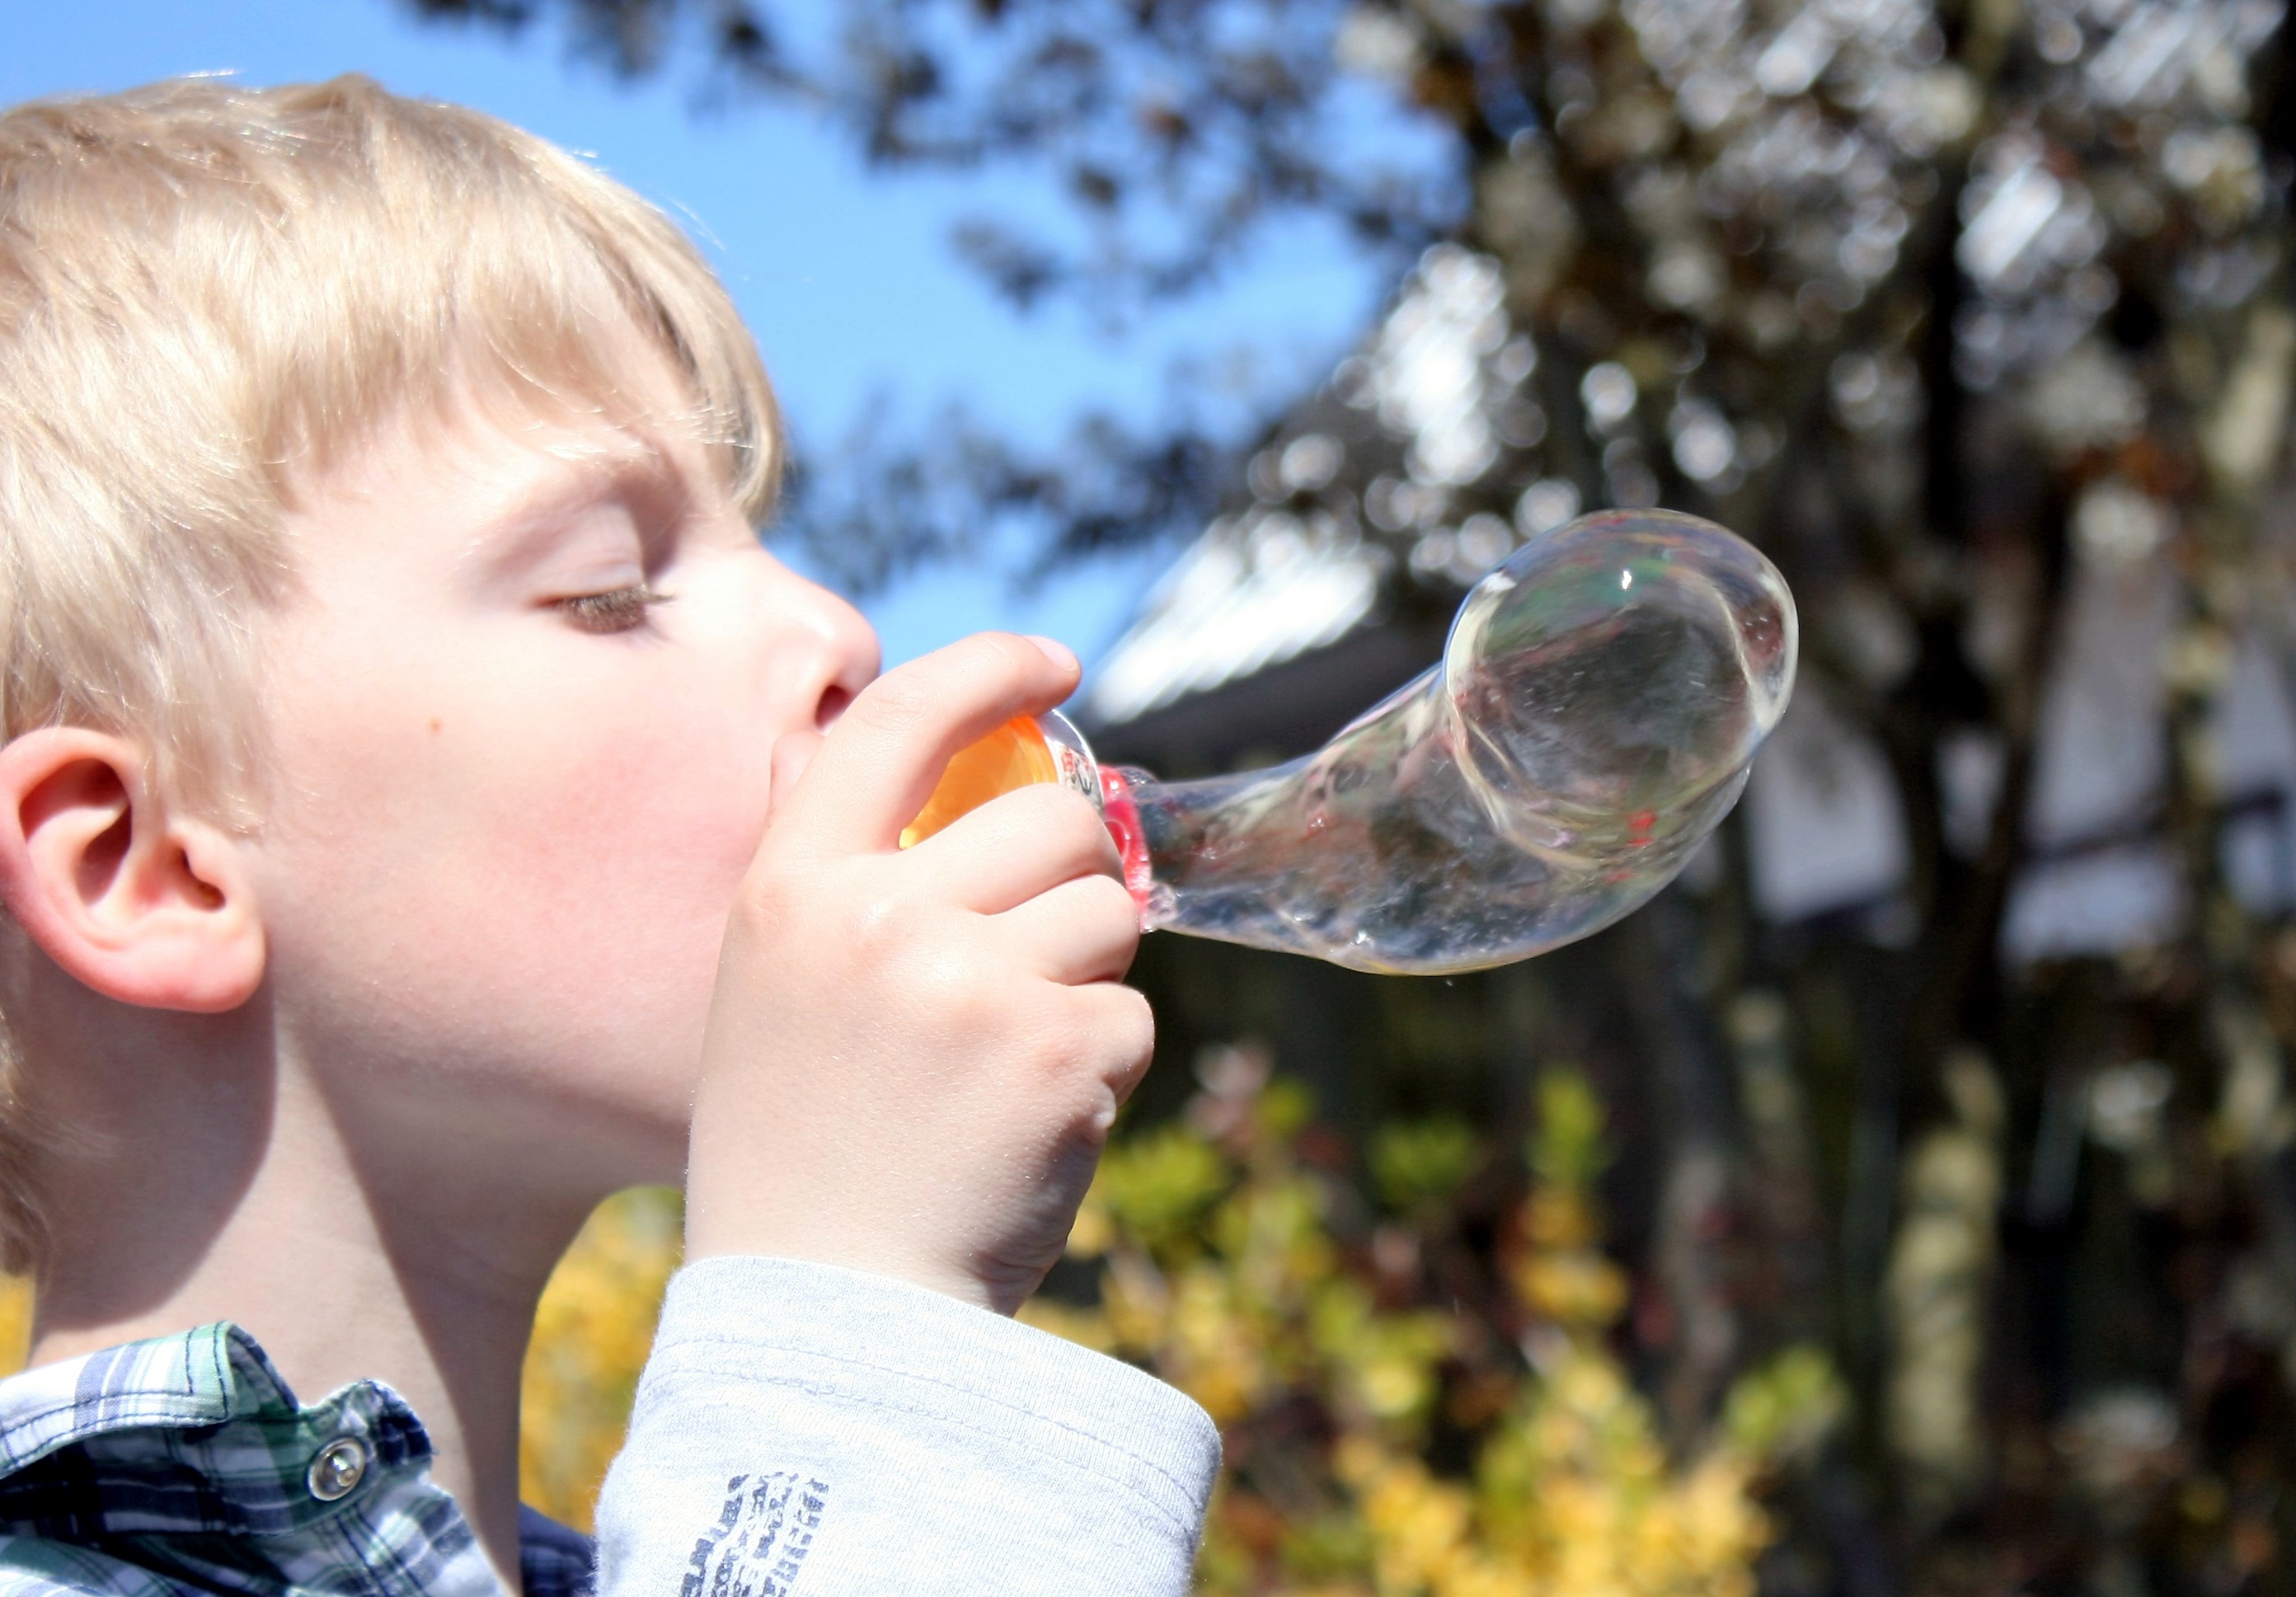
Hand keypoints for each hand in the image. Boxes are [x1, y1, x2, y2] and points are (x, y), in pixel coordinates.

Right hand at [684, 632, 1152, 1313]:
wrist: (826, 1314)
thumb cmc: (805, 1149)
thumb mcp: (783, 986)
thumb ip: (863, 887)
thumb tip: (1004, 802)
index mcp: (793, 888)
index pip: (897, 719)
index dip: (986, 670)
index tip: (1052, 664)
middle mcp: (878, 916)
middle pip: (1052, 821)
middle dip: (1072, 882)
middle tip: (1032, 966)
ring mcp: (969, 981)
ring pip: (1108, 914)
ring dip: (1088, 979)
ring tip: (1010, 1066)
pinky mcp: (1052, 1052)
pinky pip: (1131, 1014)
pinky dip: (1101, 1067)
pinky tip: (1030, 1125)